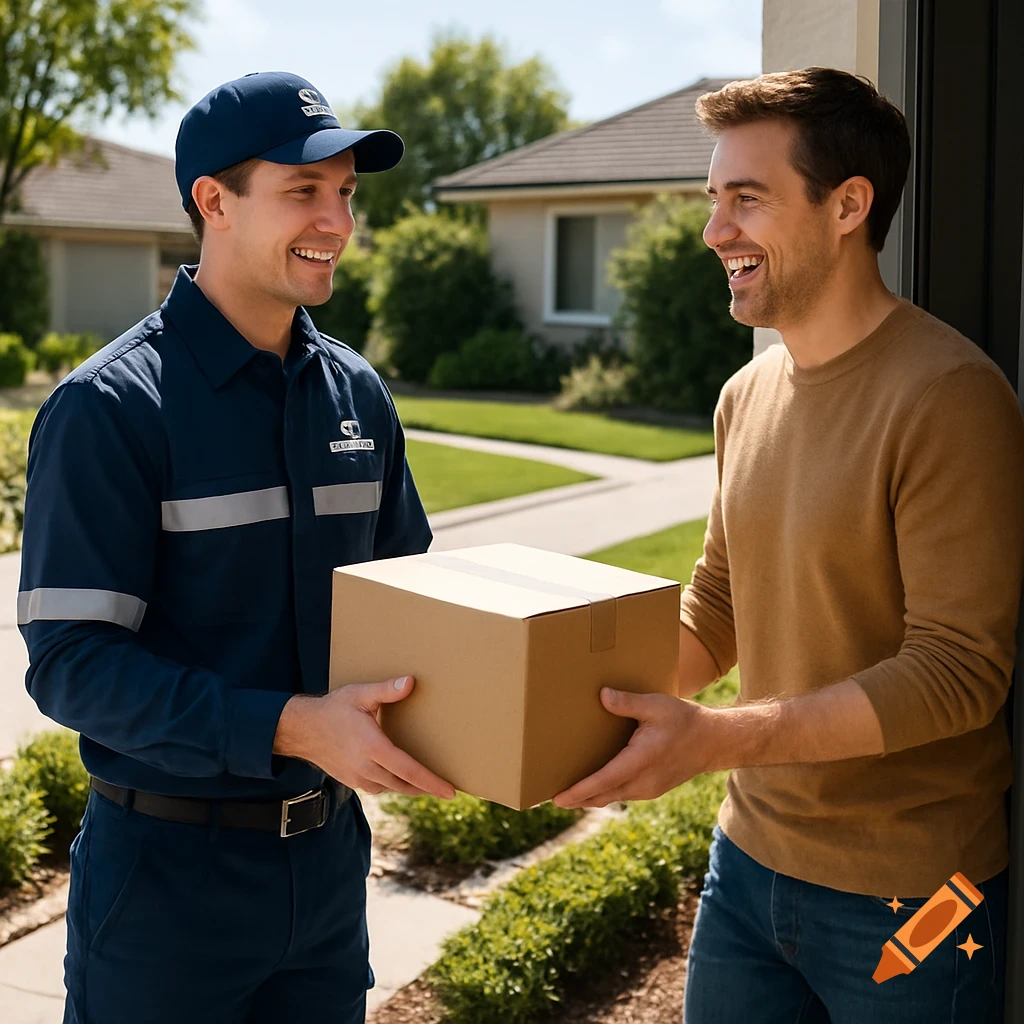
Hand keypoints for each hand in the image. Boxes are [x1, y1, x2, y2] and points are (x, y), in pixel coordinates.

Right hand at [274, 676, 455, 798]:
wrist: (302, 730)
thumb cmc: (333, 709)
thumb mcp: (360, 694)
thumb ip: (386, 690)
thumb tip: (411, 682)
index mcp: (372, 747)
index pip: (408, 770)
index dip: (431, 782)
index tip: (450, 791)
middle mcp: (366, 767)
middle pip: (404, 785)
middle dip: (426, 788)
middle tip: (447, 791)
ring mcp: (358, 778)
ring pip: (392, 788)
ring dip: (411, 788)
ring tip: (428, 784)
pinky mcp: (352, 781)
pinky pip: (379, 788)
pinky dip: (394, 785)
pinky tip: (402, 780)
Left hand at [552, 687, 713, 808]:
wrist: (714, 742)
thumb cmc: (684, 720)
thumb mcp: (656, 705)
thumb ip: (628, 702)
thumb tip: (602, 696)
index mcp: (642, 761)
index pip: (604, 781)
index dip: (579, 791)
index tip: (558, 798)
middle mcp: (644, 781)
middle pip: (602, 796)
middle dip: (577, 799)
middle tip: (550, 798)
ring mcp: (648, 789)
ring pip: (612, 797)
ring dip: (589, 798)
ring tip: (566, 794)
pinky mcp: (652, 789)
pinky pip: (621, 794)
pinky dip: (604, 793)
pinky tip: (593, 787)